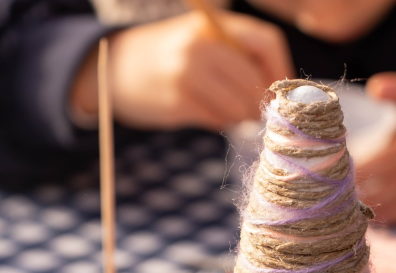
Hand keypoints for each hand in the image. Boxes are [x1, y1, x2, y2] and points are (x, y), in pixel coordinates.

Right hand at [71, 12, 293, 129]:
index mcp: (213, 25)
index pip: (266, 42)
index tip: (280, 92)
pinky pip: (216, 120)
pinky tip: (212, 117)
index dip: (280, 71)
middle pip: (254, 81)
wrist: (114, 67)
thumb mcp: (202, 40)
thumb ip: (236, 56)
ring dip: (243, 118)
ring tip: (235, 116)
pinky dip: (222, 123)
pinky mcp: (177, 102)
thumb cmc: (168, 56)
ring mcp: (188, 74)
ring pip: (238, 106)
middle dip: (261, 103)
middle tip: (259, 114)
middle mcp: (201, 45)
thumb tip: (275, 92)